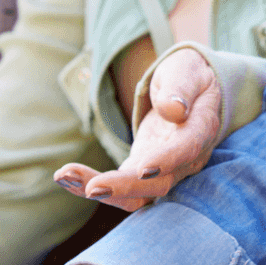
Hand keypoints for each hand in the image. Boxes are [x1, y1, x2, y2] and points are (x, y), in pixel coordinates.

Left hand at [55, 47, 221, 209]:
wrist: (190, 91)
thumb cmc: (189, 76)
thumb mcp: (186, 72)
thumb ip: (181, 89)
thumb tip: (174, 110)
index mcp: (201, 129)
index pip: (186, 150)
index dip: (167, 161)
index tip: (143, 168)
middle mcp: (186, 159)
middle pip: (158, 184)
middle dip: (124, 187)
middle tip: (91, 188)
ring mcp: (164, 170)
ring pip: (136, 192)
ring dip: (102, 191)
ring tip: (64, 177)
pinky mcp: (142, 170)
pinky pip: (120, 185)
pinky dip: (91, 183)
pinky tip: (64, 176)